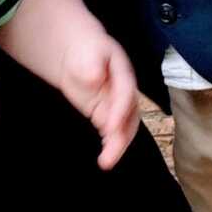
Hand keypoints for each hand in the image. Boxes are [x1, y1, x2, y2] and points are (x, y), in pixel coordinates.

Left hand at [58, 36, 138, 168]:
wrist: (81, 52)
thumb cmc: (87, 49)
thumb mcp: (90, 51)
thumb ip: (92, 64)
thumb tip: (95, 78)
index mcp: (124, 73)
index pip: (125, 94)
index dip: (120, 111)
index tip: (109, 127)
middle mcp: (125, 92)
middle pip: (130, 116)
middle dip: (122, 136)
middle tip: (110, 154)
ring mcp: (118, 105)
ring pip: (124, 129)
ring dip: (117, 146)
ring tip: (105, 162)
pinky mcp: (107, 115)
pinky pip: (113, 133)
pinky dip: (110, 146)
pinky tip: (104, 159)